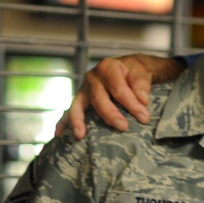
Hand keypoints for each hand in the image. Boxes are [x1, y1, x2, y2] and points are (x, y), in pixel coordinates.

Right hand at [55, 54, 184, 139]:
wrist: (127, 68)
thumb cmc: (134, 71)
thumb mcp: (142, 72)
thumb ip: (142, 85)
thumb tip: (142, 101)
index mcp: (108, 67)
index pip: (118, 88)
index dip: (131, 103)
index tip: (144, 117)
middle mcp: (92, 77)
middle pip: (98, 98)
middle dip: (110, 114)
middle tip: (123, 128)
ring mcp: (84, 89)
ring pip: (78, 105)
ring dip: (78, 121)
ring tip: (80, 135)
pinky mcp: (80, 100)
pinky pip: (69, 111)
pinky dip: (64, 122)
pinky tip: (59, 134)